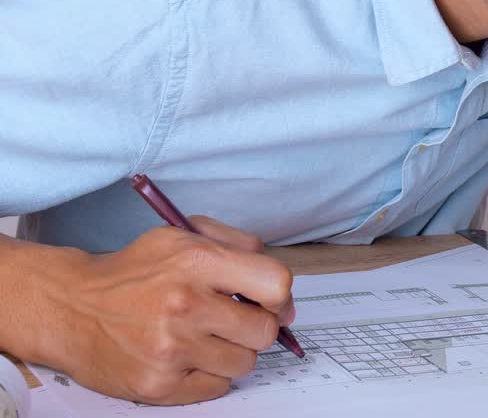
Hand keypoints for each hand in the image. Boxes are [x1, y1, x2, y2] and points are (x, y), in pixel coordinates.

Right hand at [39, 217, 294, 404]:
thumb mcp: (183, 234)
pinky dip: (210, 375)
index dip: (279, 297)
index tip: (269, 303)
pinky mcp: (159, 384)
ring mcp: (171, 349)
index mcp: (196, 260)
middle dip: (256, 326)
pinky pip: (218, 387)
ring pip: (245, 362)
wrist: (70, 306)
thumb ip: (240, 247)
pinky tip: (187, 356)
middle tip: (232, 321)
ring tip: (204, 337)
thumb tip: (282, 292)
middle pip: (265, 331)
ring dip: (232, 352)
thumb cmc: (134, 270)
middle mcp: (185, 305)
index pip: (276, 285)